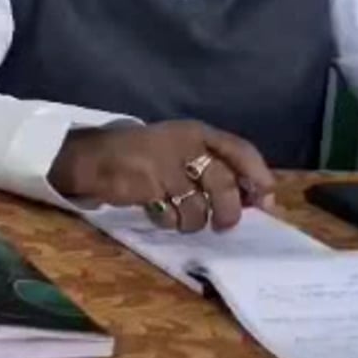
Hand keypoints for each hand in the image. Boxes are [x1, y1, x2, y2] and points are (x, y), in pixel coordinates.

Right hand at [50, 120, 276, 232]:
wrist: (93, 158)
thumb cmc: (143, 156)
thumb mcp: (180, 150)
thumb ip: (214, 168)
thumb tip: (256, 200)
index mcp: (196, 132)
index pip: (239, 150)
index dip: (257, 176)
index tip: (265, 200)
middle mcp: (184, 145)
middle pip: (223, 184)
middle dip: (229, 211)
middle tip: (224, 225)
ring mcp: (165, 166)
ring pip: (199, 207)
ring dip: (195, 222)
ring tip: (181, 218)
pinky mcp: (148, 187)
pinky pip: (173, 216)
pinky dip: (170, 222)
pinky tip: (159, 213)